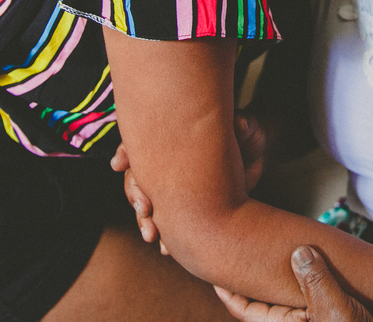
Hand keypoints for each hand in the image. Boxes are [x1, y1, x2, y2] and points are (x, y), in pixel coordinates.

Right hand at [111, 111, 267, 253]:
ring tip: (151, 234)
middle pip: (137, 175)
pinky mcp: (180, 207)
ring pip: (145, 202)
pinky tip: (166, 248)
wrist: (254, 165)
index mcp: (172, 138)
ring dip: (144, 219)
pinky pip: (164, 222)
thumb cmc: (247, 139)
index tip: (118, 163)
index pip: (142, 141)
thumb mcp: (248, 130)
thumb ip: (244, 127)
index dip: (127, 151)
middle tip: (145, 208)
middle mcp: (165, 162)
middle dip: (136, 193)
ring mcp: (169, 185)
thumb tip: (240, 125)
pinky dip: (164, 236)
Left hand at [214, 246, 372, 321]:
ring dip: (271, 280)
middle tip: (232, 253)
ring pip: (279, 300)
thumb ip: (317, 281)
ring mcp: (307, 321)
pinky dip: (294, 281)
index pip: (244, 310)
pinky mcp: (322, 317)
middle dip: (246, 281)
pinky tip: (301, 265)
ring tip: (263, 256)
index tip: (214, 267)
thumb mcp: (337, 309)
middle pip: (258, 304)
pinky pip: (299, 299)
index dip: (226, 289)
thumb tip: (300, 252)